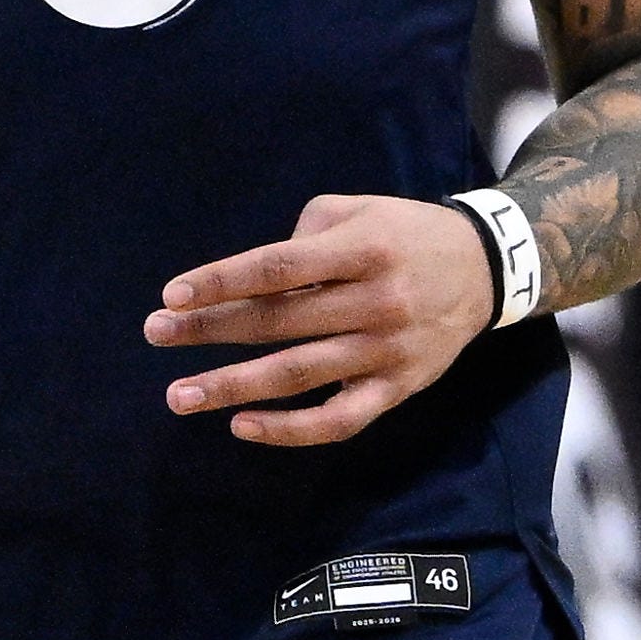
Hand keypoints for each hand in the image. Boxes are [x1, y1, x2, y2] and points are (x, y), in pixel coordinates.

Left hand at [145, 192, 503, 445]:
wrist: (485, 269)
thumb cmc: (405, 234)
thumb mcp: (360, 210)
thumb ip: (305, 233)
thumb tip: (254, 279)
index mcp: (362, 250)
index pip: (278, 267)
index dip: (222, 281)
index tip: (172, 296)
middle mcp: (375, 301)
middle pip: (279, 322)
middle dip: (210, 330)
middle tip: (154, 335)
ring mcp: (385, 351)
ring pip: (298, 375)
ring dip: (233, 386)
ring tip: (180, 394)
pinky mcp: (396, 388)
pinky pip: (338, 419)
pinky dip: (290, 430)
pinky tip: (243, 425)